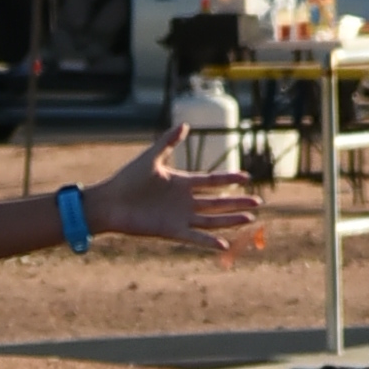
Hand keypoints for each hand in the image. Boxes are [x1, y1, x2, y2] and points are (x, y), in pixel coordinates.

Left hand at [92, 129, 260, 250]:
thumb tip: (185, 124)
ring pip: (211, 219)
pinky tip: (224, 243)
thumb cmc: (127, 179)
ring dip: (230, 219)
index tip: (247, 177)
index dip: (230, 179)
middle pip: (218, 202)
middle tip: (258, 203)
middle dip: (238, 202)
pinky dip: (208, 241)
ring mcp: (180, 217)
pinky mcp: (171, 230)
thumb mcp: (151, 157)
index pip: (212, 181)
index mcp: (181, 183)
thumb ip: (168, 142)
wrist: (110, 202)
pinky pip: (194, 236)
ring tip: (250, 219)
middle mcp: (184, 201)